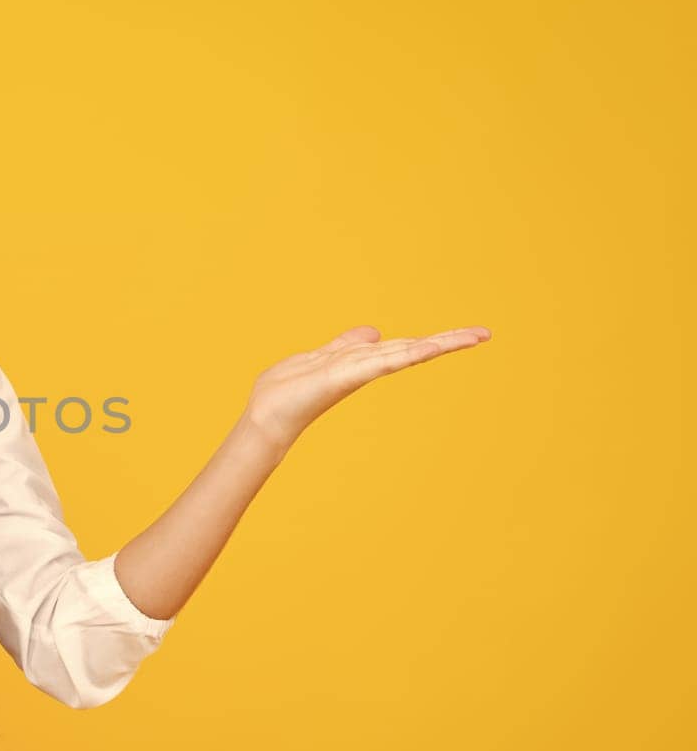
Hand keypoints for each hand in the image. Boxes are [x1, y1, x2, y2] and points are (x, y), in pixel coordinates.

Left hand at [243, 323, 492, 450]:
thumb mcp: (319, 357)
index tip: (469, 334)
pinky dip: (404, 355)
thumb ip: (346, 345)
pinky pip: (379, 363)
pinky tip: (429, 349)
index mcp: (360, 361)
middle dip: (448, 341)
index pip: (403, 347)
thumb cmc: (287, 392)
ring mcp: (356, 373)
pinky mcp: (343, 377)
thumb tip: (374, 332)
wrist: (265, 417)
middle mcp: (364, 367)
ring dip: (437, 344)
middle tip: (485, 333)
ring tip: (471, 336)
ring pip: (403, 354)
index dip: (434, 340)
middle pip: (412, 349)